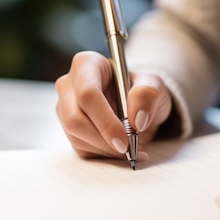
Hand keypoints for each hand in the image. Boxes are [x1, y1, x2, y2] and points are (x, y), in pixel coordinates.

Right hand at [55, 51, 172, 158]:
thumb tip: (137, 119)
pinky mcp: (68, 129)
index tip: (125, 140)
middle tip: (130, 150)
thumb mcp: (154, 85)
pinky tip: (121, 151)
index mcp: (87, 64)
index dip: (105, 121)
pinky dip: (103, 155)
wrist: (137, 105)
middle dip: (103, 140)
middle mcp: (69, 84)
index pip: (87, 94)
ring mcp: (64, 108)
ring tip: (132, 149)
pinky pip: (80, 148)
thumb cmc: (142, 90)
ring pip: (76, 137)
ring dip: (106, 150)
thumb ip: (148, 95)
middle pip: (75, 119)